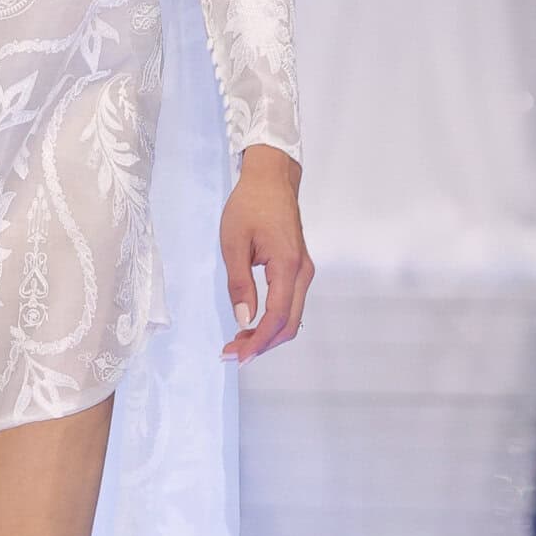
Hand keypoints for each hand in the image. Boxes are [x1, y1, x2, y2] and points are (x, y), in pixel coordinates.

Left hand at [219, 146, 313, 364]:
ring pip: (291, 317)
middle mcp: (302, 272)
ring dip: (266, 335)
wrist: (271, 180)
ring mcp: (303, 271)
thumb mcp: (234, 243)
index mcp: (287, 265)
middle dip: (261, 345)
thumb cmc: (250, 205)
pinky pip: (290, 304)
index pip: (277, 317)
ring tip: (237, 342)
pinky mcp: (298, 269)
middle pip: (288, 324)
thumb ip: (239, 283)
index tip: (236, 356)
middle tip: (231, 354)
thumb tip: (244, 319)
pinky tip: (252, 325)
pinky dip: (272, 321)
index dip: (258, 341)